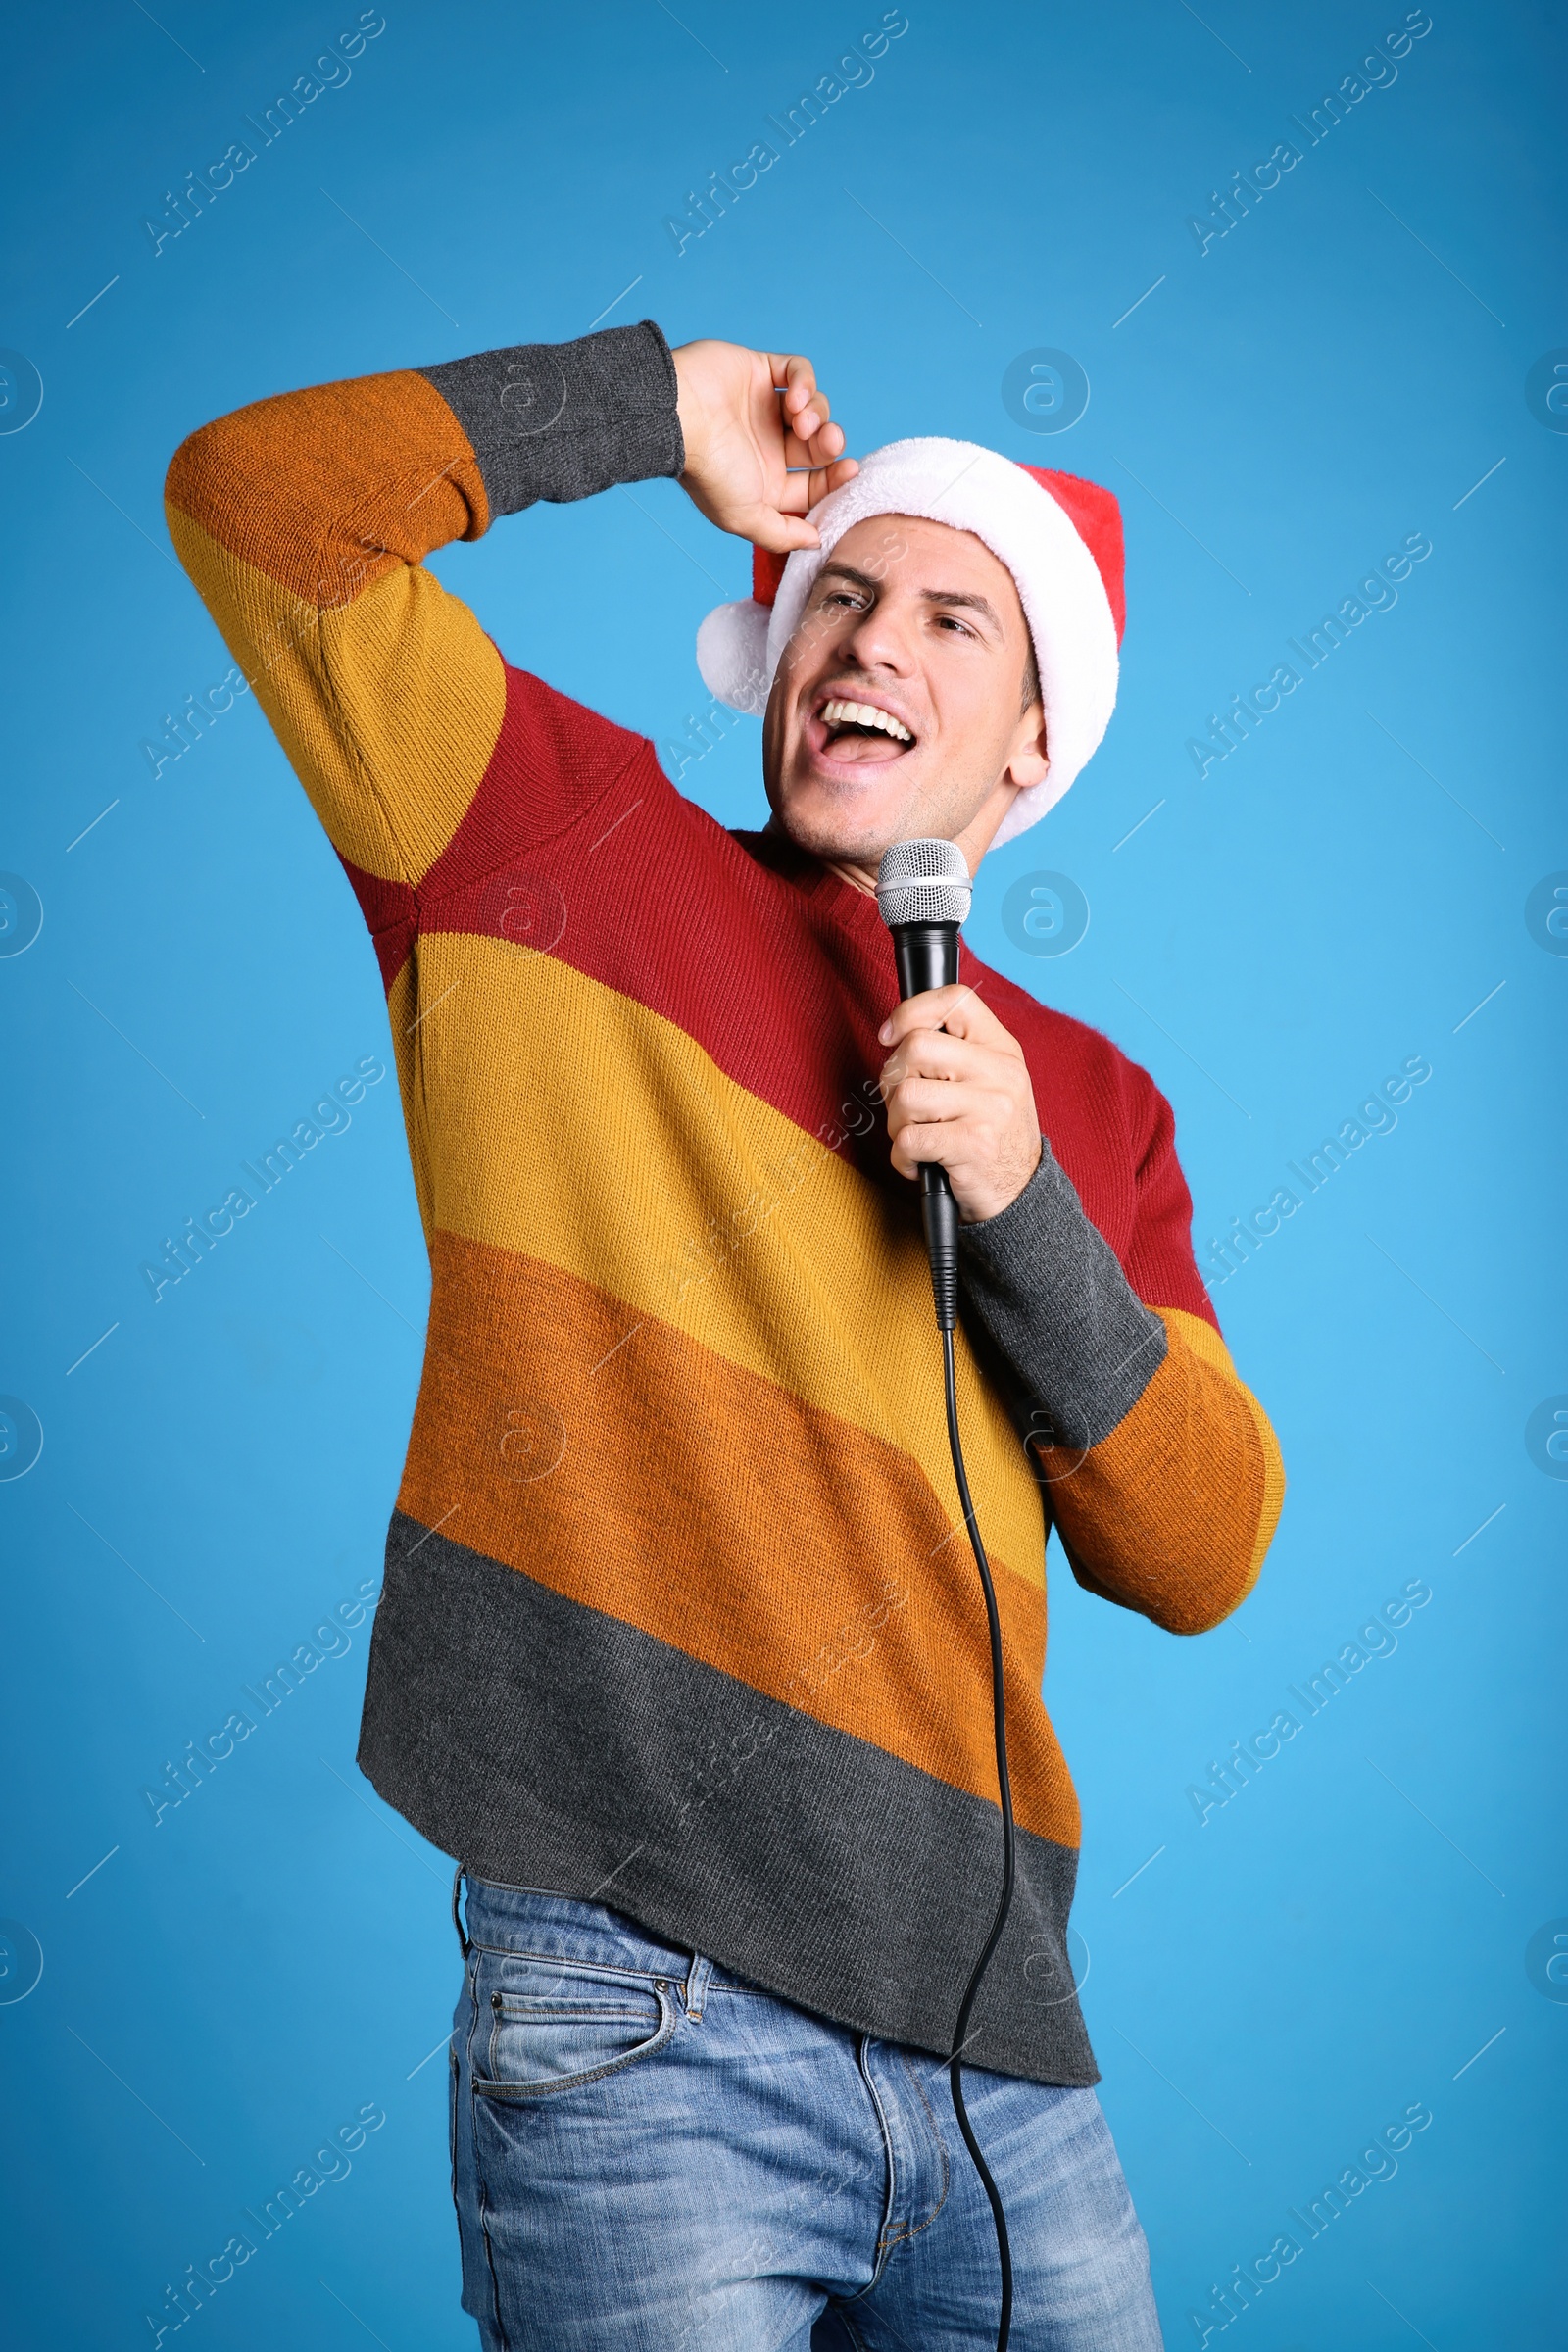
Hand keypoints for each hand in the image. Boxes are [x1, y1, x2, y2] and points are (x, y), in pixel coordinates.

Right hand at [671, 340, 857, 552]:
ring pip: (814, 408)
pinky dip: (805, 381)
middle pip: (819, 446)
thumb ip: (782, 534)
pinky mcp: (761, 372)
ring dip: (817, 413)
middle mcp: (768, 446)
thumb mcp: (745, 517)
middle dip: (830, 444)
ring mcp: (765, 408)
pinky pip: (798, 371)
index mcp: (766, 481)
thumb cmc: (708, 471)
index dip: (835, 479)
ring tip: (799, 418)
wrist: (678, 416)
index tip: (849, 471)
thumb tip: (816, 541)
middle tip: (828, 441)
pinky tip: (794, 395)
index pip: (814, 484)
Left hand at [877, 985, 1042, 1223]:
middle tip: (906, 1106)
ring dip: (896, 1123)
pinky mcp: (973, 1145)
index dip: (911, 1011)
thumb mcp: (987, 1082)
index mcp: (1002, 1049)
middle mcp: (1000, 1073)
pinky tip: (919, 1163)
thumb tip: (893, 1035)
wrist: (1021, 1193)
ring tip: (917, 1137)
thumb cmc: (990, 1135)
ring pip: (906, 1095)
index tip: (890, 1036)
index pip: (955, 999)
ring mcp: (990, 1108)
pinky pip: (908, 1139)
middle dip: (893, 1080)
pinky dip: (901, 1157)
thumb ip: (953, 1052)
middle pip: (916, 1047)